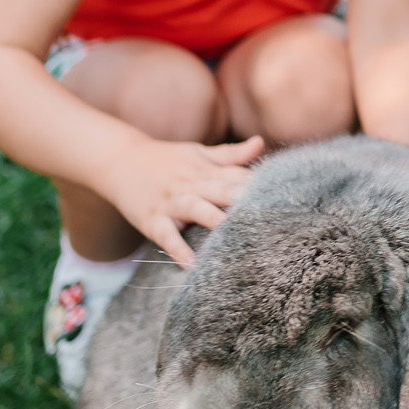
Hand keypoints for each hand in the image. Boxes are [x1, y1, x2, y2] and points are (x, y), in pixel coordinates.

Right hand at [108, 136, 263, 266]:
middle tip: (274, 217)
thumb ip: (231, 154)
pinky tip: (193, 266)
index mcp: (207, 171)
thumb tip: (261, 143)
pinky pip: (168, 237)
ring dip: (216, 221)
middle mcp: (193, 185)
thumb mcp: (198, 153)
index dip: (263, 188)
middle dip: (247, 204)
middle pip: (224, 192)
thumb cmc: (166, 160)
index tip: (289, 198)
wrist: (119, 161)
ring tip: (237, 237)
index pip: (240, 178)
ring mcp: (172, 203)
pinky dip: (179, 251)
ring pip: (198, 210)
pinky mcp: (153, 220)